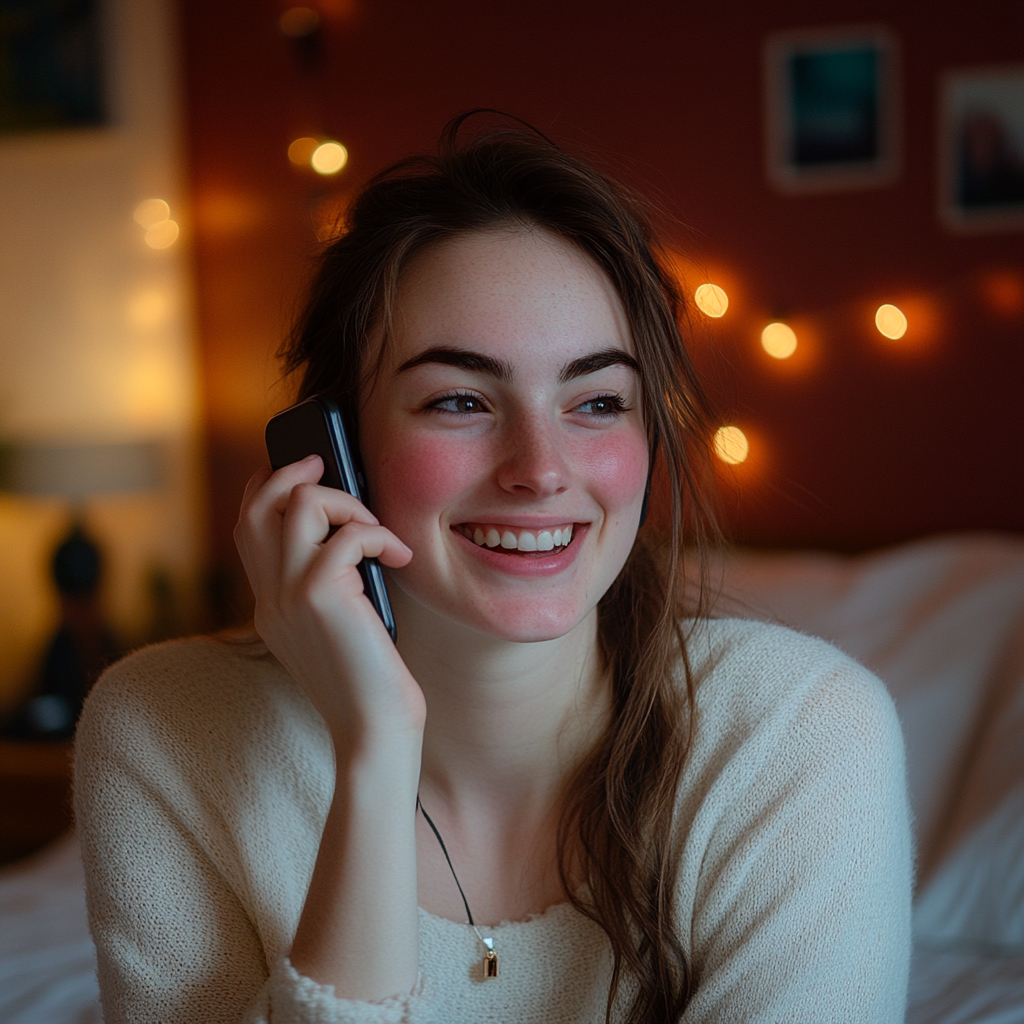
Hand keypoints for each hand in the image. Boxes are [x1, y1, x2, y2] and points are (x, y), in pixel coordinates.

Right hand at [235, 456, 422, 743]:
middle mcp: (269, 596)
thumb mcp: (338, 627)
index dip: (269, 488)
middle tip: (325, 462)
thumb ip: (329, 585)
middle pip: (258, 505)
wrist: (373, 731)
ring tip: (377, 530)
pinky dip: (378, 535)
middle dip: (291, 471)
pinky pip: (347, 535)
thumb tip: (354, 534)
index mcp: (270, 604)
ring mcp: (288, 595)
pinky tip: (398, 558)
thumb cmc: (370, 682)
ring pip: (300, 504)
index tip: (303, 471)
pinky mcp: (319, 597)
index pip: (249, 527)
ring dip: (347, 501)